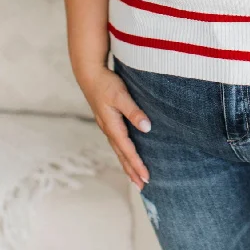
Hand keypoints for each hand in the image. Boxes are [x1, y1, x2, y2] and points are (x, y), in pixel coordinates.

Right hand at [76, 65, 151, 190]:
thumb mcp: (121, 96)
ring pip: (119, 151)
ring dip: (127, 165)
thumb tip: (147, 128)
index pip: (127, 150)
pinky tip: (127, 154)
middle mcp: (109, 130)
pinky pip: (117, 143)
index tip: (146, 177)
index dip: (137, 164)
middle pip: (122, 155)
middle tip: (143, 187)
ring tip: (135, 178)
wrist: (89, 74)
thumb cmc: (106, 84)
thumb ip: (133, 111)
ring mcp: (107, 126)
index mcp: (112, 126)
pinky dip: (123, 153)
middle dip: (132, 171)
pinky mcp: (107, 121)